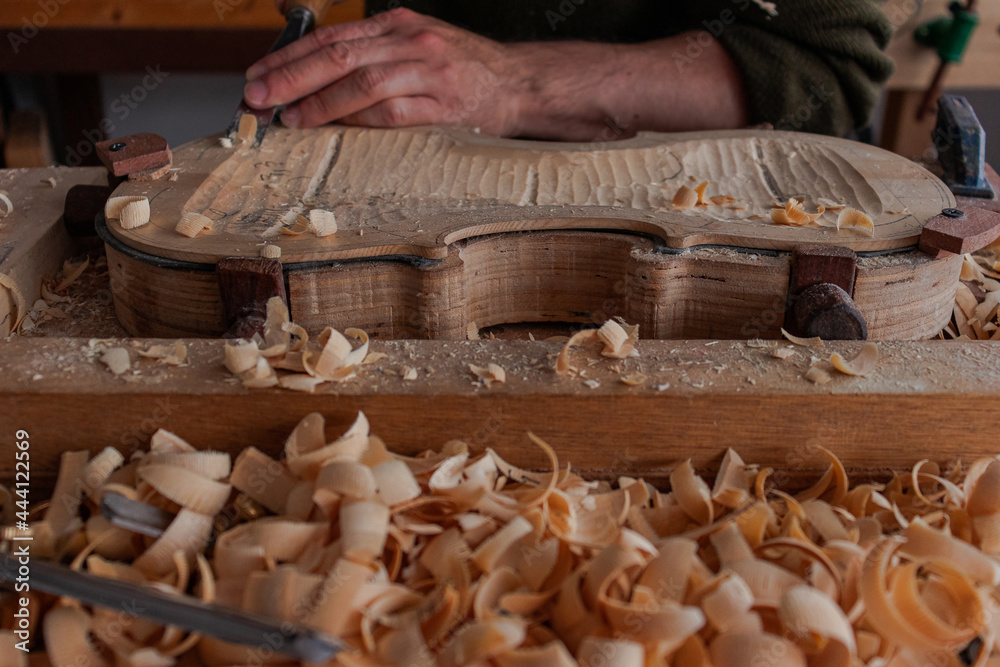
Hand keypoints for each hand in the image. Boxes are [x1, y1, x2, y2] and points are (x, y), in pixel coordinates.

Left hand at [244, 8, 523, 134]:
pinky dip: (360, 119)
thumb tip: (313, 83)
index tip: (256, 75)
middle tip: (256, 97)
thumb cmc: (462, 72)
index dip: (289, 57)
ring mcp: (429, 70)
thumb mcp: (416, 47)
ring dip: (320, 102)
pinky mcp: (445, 103)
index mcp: (397, 24)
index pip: (332, 37)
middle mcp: (410, 40)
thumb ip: (373, 57)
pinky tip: (336, 129)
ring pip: (362, 81)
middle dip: (290, 77)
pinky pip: (393, 111)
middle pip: (339, 55)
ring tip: (289, 118)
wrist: (519, 84)